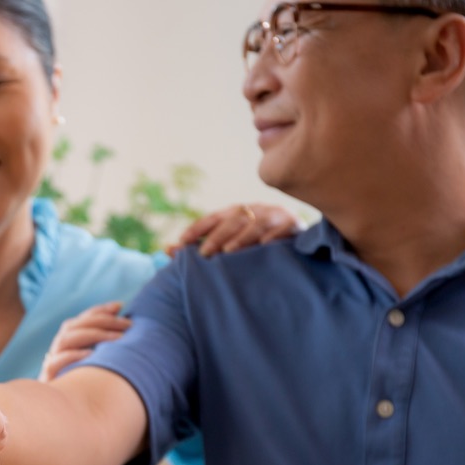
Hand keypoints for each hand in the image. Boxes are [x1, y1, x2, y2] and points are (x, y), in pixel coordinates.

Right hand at [39, 302, 129, 381]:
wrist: (62, 411)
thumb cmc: (85, 385)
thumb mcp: (96, 363)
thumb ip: (106, 345)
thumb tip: (128, 325)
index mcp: (69, 341)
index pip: (82, 319)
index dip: (100, 310)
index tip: (120, 306)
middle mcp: (58, 348)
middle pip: (74, 325)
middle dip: (102, 321)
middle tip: (127, 325)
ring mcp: (51, 361)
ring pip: (66, 339)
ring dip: (93, 335)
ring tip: (118, 339)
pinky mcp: (49, 378)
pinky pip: (56, 362)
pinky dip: (73, 356)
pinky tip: (92, 355)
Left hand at [170, 203, 300, 256]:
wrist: (298, 242)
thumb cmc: (256, 245)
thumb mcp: (230, 243)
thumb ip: (201, 247)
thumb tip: (166, 250)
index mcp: (236, 213)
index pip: (213, 217)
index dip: (197, 228)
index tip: (181, 242)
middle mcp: (254, 210)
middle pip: (233, 220)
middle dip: (217, 236)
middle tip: (204, 253)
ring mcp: (275, 215)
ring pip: (256, 223)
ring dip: (242, 237)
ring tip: (229, 252)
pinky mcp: (294, 225)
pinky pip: (283, 229)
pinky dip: (274, 236)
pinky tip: (265, 245)